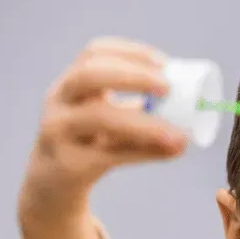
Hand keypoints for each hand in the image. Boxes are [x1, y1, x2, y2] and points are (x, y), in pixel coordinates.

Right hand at [20, 36, 186, 220]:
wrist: (50, 186)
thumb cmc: (88, 145)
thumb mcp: (111, 124)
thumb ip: (141, 117)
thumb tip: (188, 125)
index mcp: (72, 83)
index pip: (94, 52)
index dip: (130, 52)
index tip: (164, 62)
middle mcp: (59, 101)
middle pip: (88, 75)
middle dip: (132, 75)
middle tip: (168, 87)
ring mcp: (58, 132)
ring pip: (98, 117)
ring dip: (143, 122)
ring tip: (178, 133)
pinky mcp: (68, 164)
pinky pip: (108, 154)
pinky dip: (144, 152)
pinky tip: (170, 152)